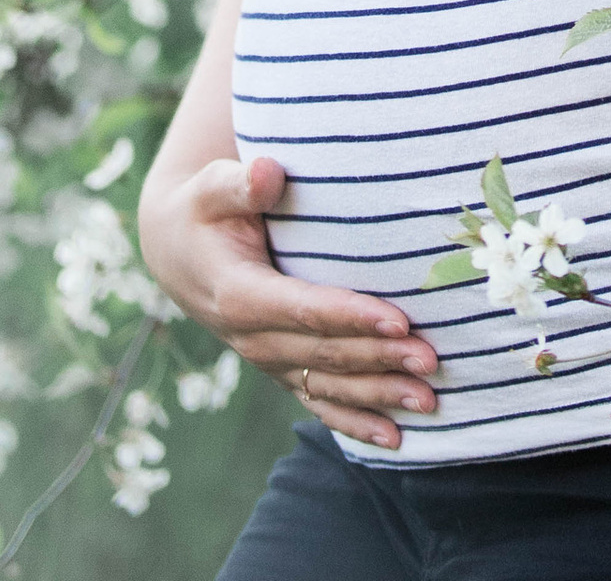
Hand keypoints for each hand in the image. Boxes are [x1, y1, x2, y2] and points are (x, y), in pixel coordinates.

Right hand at [138, 151, 438, 451]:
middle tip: (432, 359)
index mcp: (239, 294)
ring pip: (328, 387)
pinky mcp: (280, 369)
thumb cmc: (205, 210)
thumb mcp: (210, 188)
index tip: (399, 320)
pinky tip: (394, 438)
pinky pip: (319, 403)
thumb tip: (267, 172)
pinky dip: (356, 423)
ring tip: (429, 401)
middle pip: (325, 354)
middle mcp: (253, 338)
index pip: (304, 310)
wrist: (179, 253)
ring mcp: (268, 360)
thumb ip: (240, 184)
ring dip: (379, 396)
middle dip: (380, 359)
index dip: (351, 317)